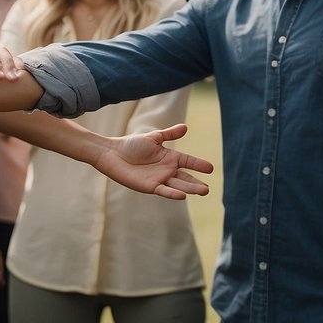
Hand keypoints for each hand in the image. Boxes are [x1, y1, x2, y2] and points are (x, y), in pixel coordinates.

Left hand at [91, 124, 213, 199]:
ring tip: (203, 191)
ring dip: (189, 189)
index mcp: (170, 158)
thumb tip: (185, 127)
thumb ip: (169, 134)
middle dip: (196, 183)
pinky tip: (183, 196)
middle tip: (208, 189)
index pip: (188, 162)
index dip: (198, 164)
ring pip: (178, 186)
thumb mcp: (153, 138)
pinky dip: (172, 193)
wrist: (112, 153)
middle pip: (185, 178)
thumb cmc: (131, 145)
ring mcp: (159, 179)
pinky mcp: (149, 186)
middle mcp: (167, 170)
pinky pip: (163, 190)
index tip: (211, 168)